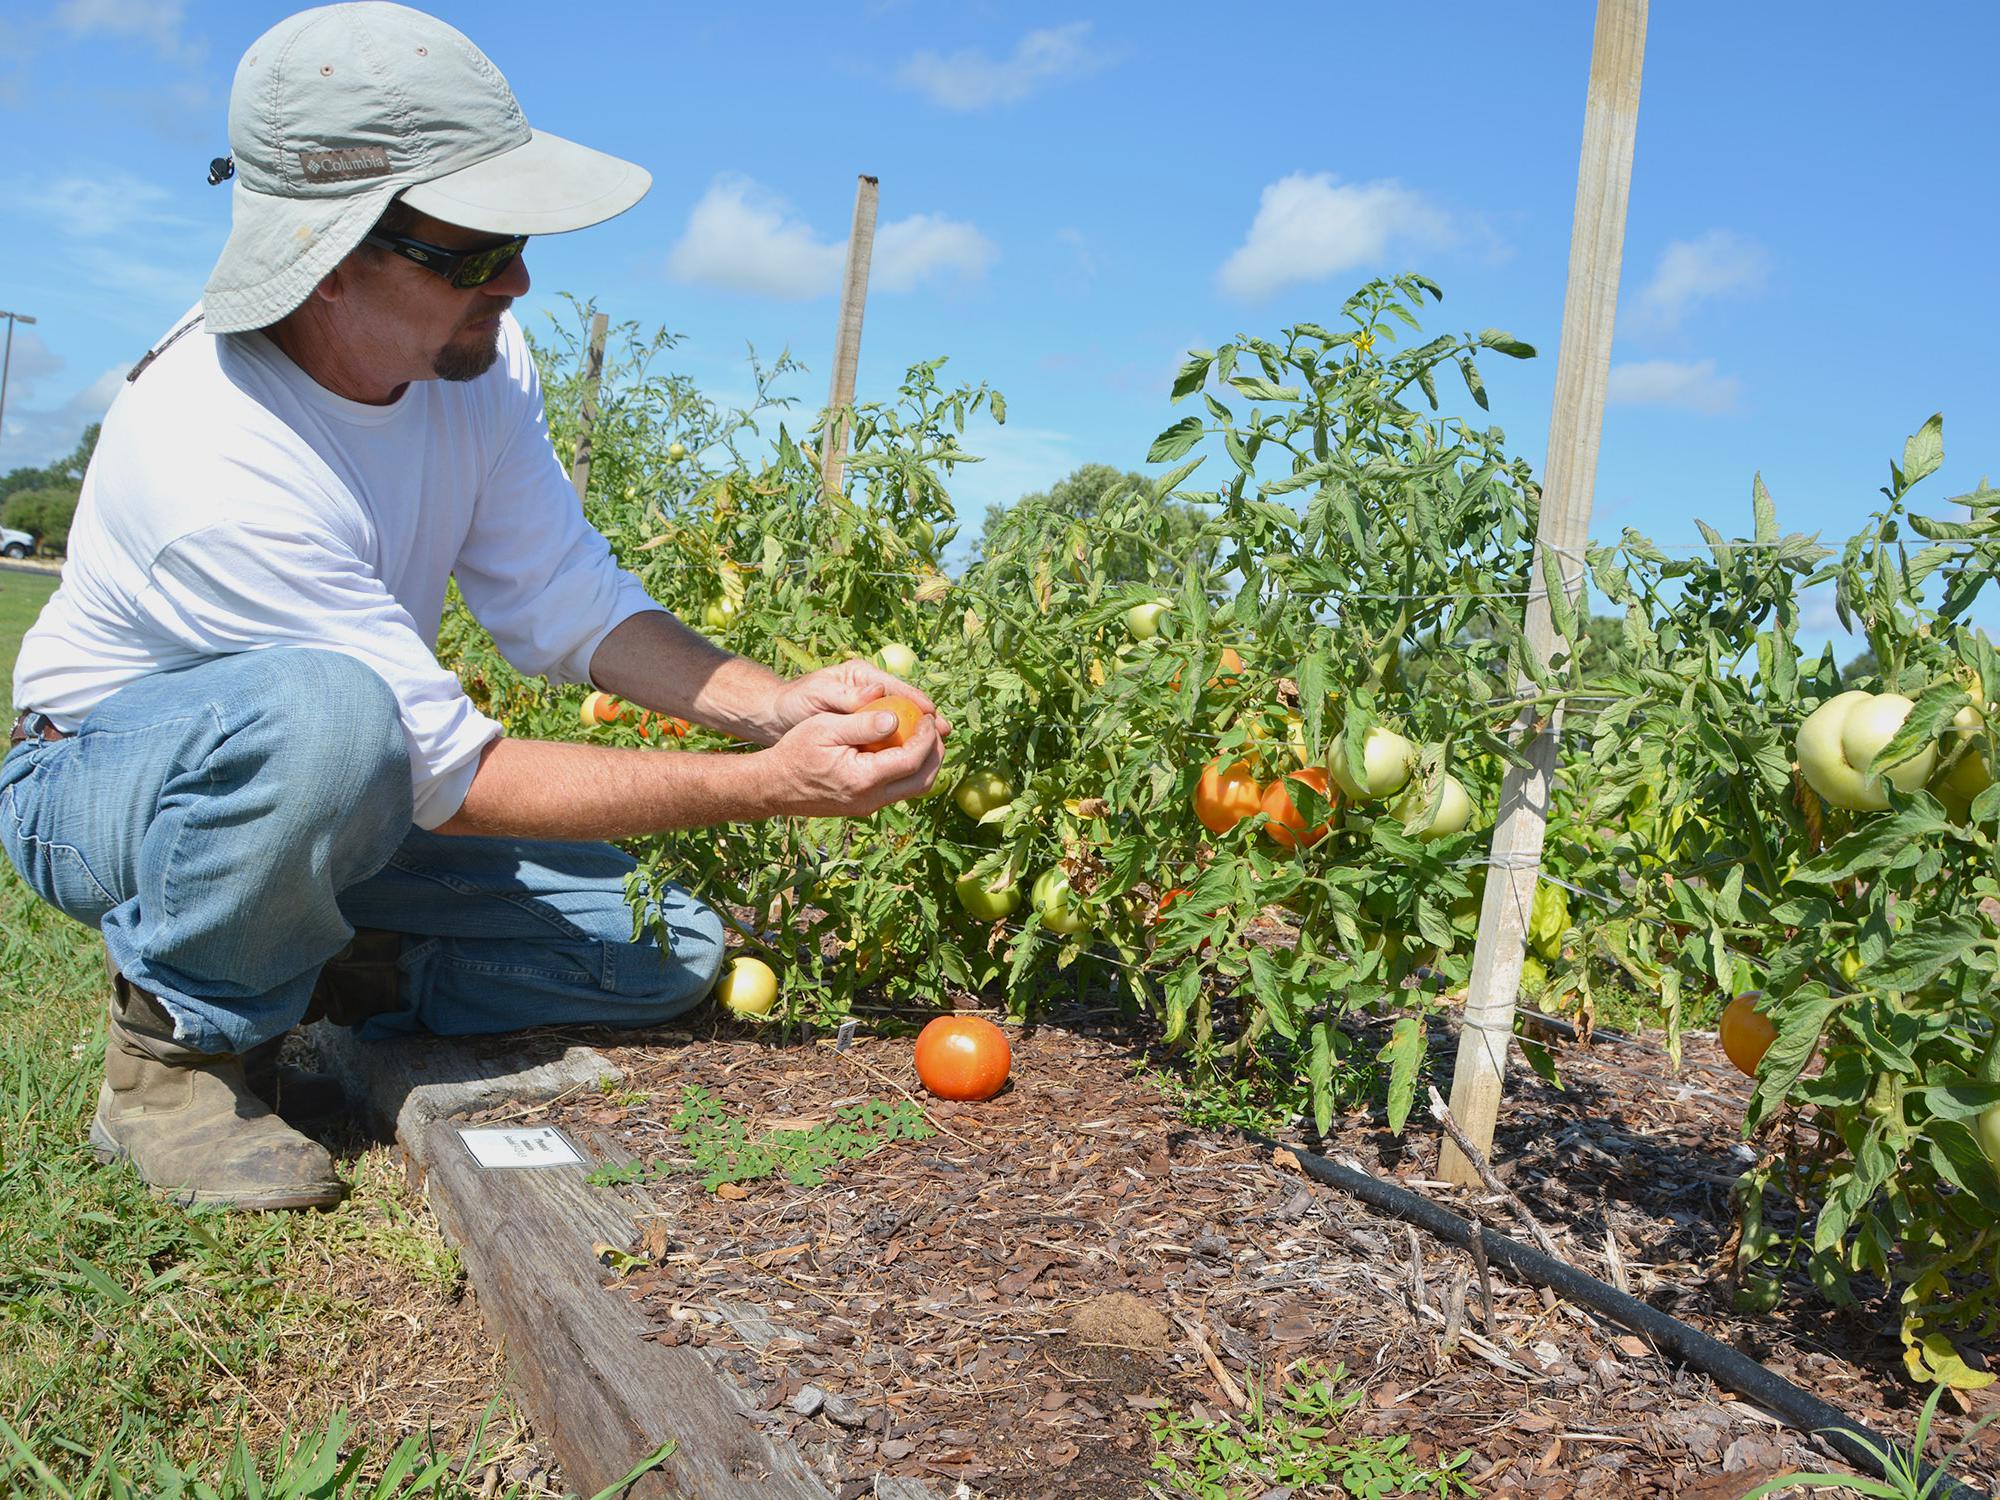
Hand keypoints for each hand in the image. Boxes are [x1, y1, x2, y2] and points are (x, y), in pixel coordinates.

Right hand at [754, 703, 943, 816]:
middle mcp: (871, 799)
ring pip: (914, 789)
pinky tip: (902, 747)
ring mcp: (869, 807)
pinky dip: (908, 770)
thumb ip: (862, 723)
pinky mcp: (864, 807)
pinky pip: (897, 790)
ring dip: (926, 763)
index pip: (912, 760)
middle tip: (934, 728)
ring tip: (924, 736)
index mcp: (863, 779)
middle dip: (936, 753)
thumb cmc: (795, 751)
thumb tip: (896, 718)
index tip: (928, 716)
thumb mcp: (825, 727)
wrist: (774, 786)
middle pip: (923, 780)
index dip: (927, 737)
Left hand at [766, 658, 951, 741]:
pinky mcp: (863, 726)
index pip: (898, 687)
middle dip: (924, 721)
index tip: (934, 718)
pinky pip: (888, 736)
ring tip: (936, 750)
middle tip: (944, 736)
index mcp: (862, 674)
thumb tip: (878, 692)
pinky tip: (910, 760)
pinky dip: (900, 746)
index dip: (918, 703)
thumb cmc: (794, 702)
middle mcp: (869, 689)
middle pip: (905, 704)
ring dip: (916, 736)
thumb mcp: (819, 696)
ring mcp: (867, 709)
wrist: (774, 716)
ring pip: (900, 722)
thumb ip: (848, 697)